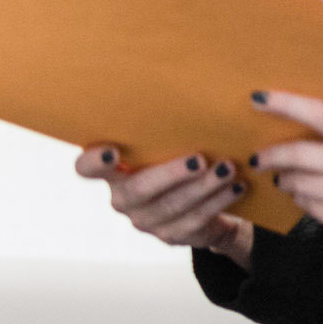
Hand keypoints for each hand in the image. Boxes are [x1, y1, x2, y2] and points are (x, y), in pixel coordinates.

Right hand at [75, 145, 253, 267]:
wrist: (196, 203)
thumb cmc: (173, 158)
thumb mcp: (160, 146)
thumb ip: (157, 131)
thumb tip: (180, 87)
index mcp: (111, 171)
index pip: (86, 169)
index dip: (93, 162)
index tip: (111, 152)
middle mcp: (122, 198)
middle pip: (139, 189)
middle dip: (171, 174)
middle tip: (199, 159)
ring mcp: (144, 220)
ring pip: (173, 206)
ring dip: (204, 187)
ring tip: (227, 169)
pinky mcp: (170, 236)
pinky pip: (195, 220)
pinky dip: (218, 201)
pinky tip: (236, 187)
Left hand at [248, 90, 322, 274]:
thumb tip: (314, 121)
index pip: (322, 115)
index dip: (287, 105)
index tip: (260, 99)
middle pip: (299, 153)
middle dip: (271, 155)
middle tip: (260, 157)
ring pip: (296, 182)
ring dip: (285, 179)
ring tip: (285, 178)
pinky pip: (305, 204)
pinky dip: (300, 199)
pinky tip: (306, 196)